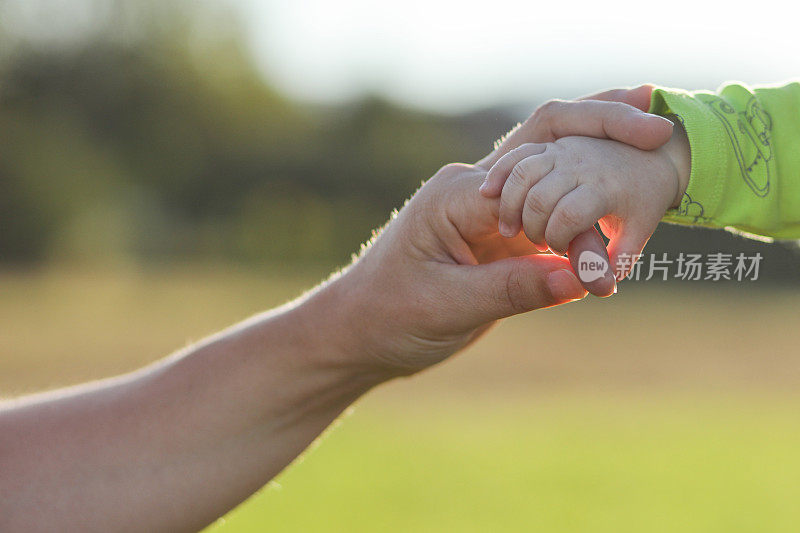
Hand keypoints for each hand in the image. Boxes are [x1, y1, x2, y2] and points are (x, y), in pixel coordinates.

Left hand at [311, 86, 675, 375]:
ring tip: (650, 153)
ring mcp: (485, 210)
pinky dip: (579, 223)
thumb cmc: (389, 316)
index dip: (578, 222)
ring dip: (594, 177)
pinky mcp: (494, 236)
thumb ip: (514, 289)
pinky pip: (546, 219)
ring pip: (552, 180)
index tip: (611, 257)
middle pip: (546, 148)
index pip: (532, 192)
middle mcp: (473, 191)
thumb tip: (583, 278)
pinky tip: (614, 217)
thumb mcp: (449, 307)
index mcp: (456, 196)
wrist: (358, 331)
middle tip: (657, 128)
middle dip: (600, 132)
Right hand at [480, 124, 689, 278]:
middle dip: (532, 228)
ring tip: (510, 231)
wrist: (647, 155)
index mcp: (605, 188)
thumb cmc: (641, 203)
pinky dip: (499, 175)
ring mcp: (562, 150)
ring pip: (522, 174)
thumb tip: (598, 288)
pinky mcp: (547, 145)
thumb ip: (615, 261)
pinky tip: (487, 196)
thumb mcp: (636, 234)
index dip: (557, 240)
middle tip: (539, 245)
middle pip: (540, 198)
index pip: (569, 216)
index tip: (561, 252)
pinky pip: (516, 156)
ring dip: (510, 206)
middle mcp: (581, 164)